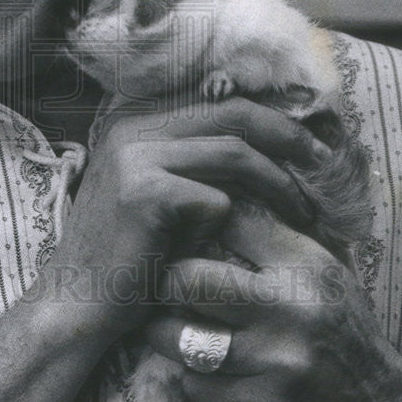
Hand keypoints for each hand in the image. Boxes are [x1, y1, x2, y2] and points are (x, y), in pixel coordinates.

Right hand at [46, 97, 331, 332]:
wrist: (77, 302)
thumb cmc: (129, 252)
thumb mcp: (158, 189)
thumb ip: (196, 158)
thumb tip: (270, 140)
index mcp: (136, 117)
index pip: (220, 99)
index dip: (271, 117)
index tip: (308, 143)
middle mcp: (133, 126)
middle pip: (234, 114)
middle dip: (289, 138)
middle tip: (325, 165)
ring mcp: (135, 155)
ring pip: (233, 154)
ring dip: (278, 184)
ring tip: (303, 211)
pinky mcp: (143, 192)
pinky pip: (214, 200)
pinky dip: (226, 225)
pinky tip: (212, 249)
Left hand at [144, 209, 401, 401]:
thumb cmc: (345, 329)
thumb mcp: (325, 270)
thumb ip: (278, 237)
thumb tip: (218, 199)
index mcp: (305, 264)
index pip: (230, 221)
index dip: (197, 220)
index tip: (181, 228)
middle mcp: (288, 307)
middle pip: (190, 278)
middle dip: (165, 278)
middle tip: (157, 280)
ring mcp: (273, 359)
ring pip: (182, 335)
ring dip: (165, 330)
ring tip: (164, 322)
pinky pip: (196, 382)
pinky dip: (192, 374)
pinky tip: (203, 366)